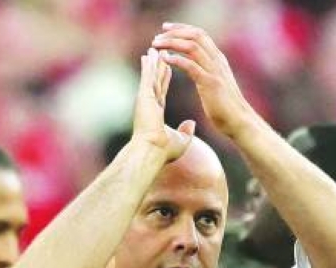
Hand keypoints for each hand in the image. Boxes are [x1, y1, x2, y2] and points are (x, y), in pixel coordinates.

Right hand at [132, 46, 194, 162]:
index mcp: (156, 113)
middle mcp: (149, 104)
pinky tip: (151, 54)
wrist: (152, 152)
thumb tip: (192, 124)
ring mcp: (145, 100)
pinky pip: (148, 76)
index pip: (162, 91)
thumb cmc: (163, 152)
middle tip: (160, 51)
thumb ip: (186, 131)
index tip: (168, 68)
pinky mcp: (143, 97)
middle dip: (159, 65)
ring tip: (155, 48)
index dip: (165, 78)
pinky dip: (150, 65)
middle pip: (156, 80)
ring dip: (153, 61)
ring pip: (151, 75)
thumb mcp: (180, 141)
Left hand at [152, 24, 251, 141]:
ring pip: (191, 46)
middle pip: (195, 35)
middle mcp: (217, 60)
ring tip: (156, 45)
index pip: (200, 34)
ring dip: (172, 43)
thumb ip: (208, 73)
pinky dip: (176, 60)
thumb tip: (198, 70)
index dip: (182, 28)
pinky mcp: (210, 83)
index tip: (166, 29)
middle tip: (158, 35)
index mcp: (217, 59)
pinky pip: (191, 66)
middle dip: (175, 32)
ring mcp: (214, 71)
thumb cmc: (226, 108)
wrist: (239, 122)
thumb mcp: (216, 84)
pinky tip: (164, 59)